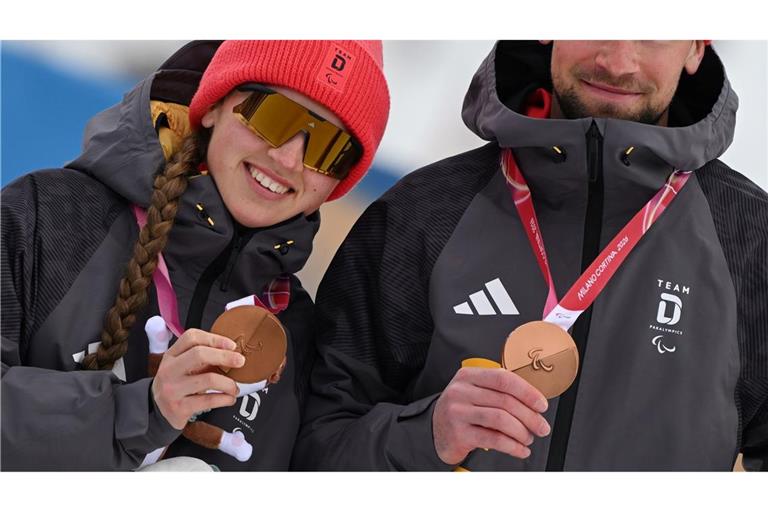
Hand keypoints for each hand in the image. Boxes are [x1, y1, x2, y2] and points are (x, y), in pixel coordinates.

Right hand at [151, 328, 244, 428]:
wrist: (158, 411)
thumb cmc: (177, 384)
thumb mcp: (182, 366)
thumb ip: (201, 357)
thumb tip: (232, 352)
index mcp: (171, 355)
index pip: (191, 337)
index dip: (215, 338)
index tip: (232, 345)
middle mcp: (169, 370)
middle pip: (200, 354)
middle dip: (225, 356)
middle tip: (240, 361)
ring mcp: (172, 389)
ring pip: (208, 379)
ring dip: (229, 383)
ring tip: (235, 388)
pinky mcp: (179, 408)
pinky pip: (209, 400)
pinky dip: (225, 399)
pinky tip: (229, 399)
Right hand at [432, 367, 550, 464]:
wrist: (436, 431)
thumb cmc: (462, 411)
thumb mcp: (474, 392)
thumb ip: (497, 390)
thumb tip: (533, 401)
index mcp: (468, 376)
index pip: (503, 379)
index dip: (527, 392)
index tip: (541, 405)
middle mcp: (460, 391)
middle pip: (505, 401)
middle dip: (530, 416)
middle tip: (541, 427)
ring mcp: (458, 412)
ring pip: (501, 420)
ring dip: (522, 432)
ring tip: (529, 438)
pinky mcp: (459, 433)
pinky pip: (494, 439)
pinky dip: (512, 446)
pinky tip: (520, 450)